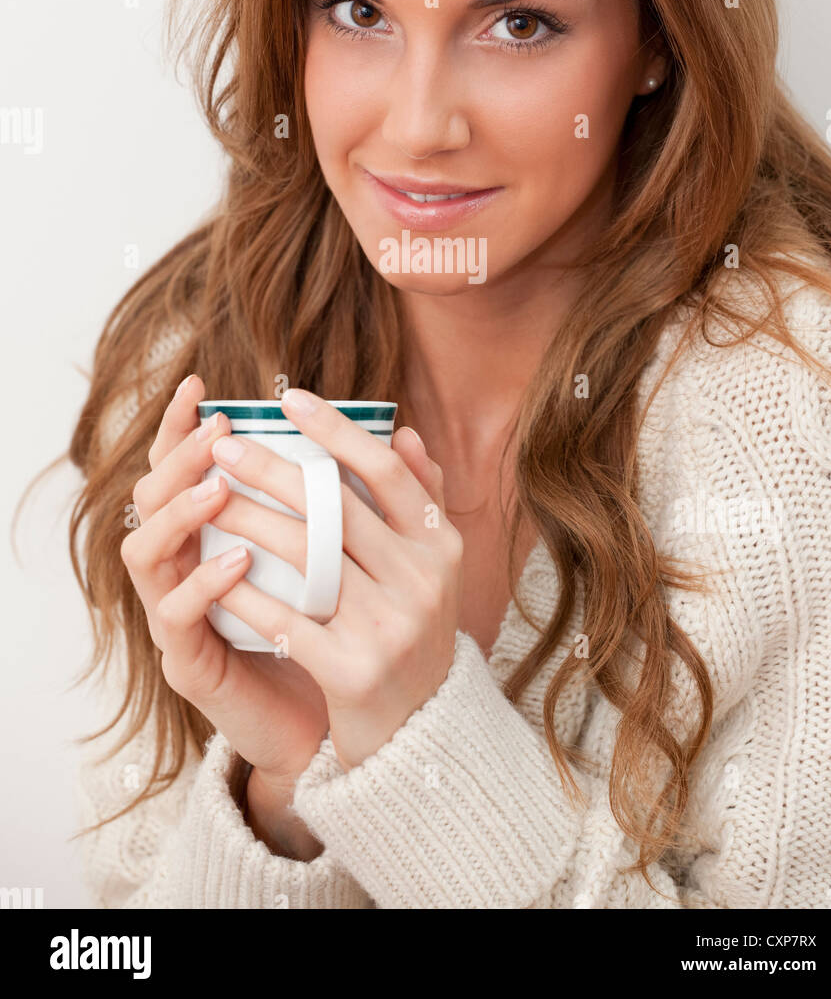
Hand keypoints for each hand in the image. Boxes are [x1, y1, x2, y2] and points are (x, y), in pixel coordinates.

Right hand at [120, 376, 330, 795]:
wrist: (330, 724)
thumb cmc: (335, 630)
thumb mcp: (352, 558)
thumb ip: (369, 498)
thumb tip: (404, 433)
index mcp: (217, 532)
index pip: (182, 468)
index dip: (179, 425)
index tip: (199, 384)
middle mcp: (187, 565)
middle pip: (152, 498)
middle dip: (178, 459)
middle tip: (215, 432)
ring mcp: (180, 615)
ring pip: (147, 552)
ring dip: (181, 515)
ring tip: (219, 489)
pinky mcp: (188, 662)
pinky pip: (177, 617)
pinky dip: (203, 585)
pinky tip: (237, 560)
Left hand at [211, 388, 463, 770]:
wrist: (418, 732)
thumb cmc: (412, 631)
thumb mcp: (435, 566)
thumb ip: (423, 499)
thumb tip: (406, 432)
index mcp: (440, 545)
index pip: (386, 471)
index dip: (336, 430)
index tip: (289, 399)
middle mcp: (422, 580)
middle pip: (336, 508)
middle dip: (273, 470)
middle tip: (224, 444)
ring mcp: (389, 627)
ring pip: (305, 556)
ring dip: (248, 520)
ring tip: (206, 500)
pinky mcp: (352, 671)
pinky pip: (285, 618)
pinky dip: (244, 592)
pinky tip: (211, 569)